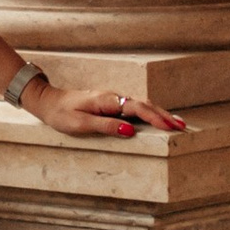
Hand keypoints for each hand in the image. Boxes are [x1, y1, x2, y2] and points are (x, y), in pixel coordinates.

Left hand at [29, 79, 188, 139]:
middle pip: (144, 105)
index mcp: (107, 101)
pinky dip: (149, 113)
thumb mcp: (80, 123)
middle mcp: (112, 98)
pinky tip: (156, 119)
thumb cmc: (62, 114)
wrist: (48, 101)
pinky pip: (134, 108)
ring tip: (176, 124)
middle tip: (182, 126)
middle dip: (163, 115)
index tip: (170, 127)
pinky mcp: (111, 104)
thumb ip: (106, 126)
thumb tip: (130, 131)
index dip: (155, 118)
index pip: (136, 108)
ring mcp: (112, 100)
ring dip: (159, 113)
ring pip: (141, 105)